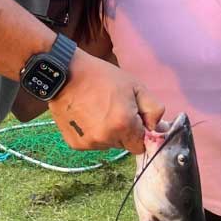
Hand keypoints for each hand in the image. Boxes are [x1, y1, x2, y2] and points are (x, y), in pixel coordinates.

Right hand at [47, 49, 163, 153]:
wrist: (65, 75)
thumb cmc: (102, 77)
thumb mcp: (135, 86)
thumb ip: (154, 109)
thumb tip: (156, 128)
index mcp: (124, 125)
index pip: (141, 145)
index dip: (140, 132)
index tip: (134, 119)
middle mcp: (106, 139)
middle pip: (124, 145)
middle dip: (124, 131)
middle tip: (115, 109)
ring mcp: (89, 143)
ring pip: (108, 144)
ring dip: (108, 133)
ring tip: (98, 110)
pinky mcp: (75, 144)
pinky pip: (92, 143)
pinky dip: (92, 133)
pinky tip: (87, 116)